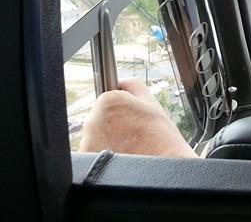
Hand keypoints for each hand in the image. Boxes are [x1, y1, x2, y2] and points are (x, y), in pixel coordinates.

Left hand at [79, 77, 196, 157]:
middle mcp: (92, 119)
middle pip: (100, 118)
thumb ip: (133, 85)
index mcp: (108, 101)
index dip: (123, 111)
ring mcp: (87, 141)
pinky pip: (93, 152)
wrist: (164, 169)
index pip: (108, 101)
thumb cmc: (161, 138)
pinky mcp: (87, 159)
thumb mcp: (152, 103)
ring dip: (108, 140)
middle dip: (114, 125)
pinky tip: (120, 157)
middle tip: (133, 135)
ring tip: (128, 148)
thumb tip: (120, 81)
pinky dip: (104, 155)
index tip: (132, 121)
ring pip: (96, 136)